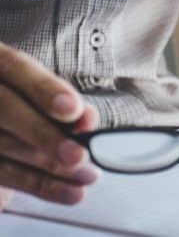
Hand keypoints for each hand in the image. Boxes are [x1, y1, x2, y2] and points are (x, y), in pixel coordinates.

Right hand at [0, 42, 99, 207]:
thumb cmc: (26, 96)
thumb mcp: (40, 88)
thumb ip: (62, 100)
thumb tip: (86, 120)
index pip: (17, 68)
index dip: (45, 89)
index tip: (73, 110)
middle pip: (6, 111)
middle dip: (44, 135)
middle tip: (78, 155)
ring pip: (3, 147)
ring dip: (49, 166)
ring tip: (87, 176)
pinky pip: (2, 173)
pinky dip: (39, 185)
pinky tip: (70, 192)